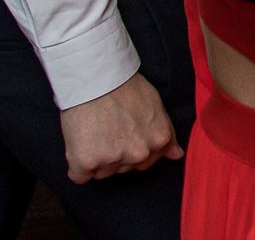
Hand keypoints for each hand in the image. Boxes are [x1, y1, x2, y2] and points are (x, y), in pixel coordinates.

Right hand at [58, 73, 180, 182]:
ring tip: (93, 131)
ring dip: (96, 159)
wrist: (94, 77)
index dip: (132, 148)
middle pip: (124, 168)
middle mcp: (138, 154)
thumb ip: (167, 133)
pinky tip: (79, 144)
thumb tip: (177, 155)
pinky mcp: (86, 163)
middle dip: (116, 154)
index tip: (123, 133)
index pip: (146, 162)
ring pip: (102, 172)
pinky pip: (80, 176)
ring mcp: (112, 160)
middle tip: (107, 129)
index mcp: (158, 140)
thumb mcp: (156, 104)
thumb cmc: (125, 86)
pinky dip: (77, 165)